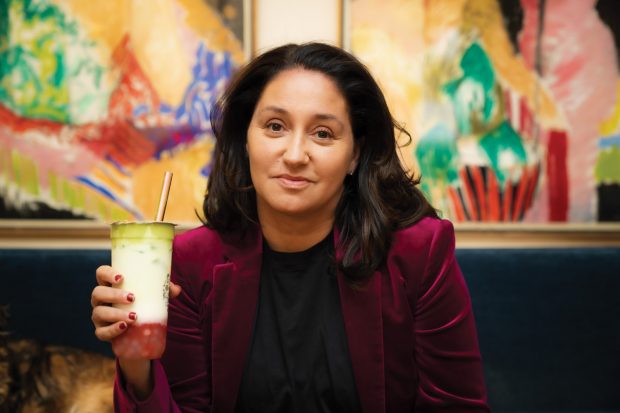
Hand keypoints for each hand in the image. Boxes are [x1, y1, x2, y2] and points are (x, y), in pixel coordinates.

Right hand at [91, 265, 181, 398]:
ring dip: (115, 314)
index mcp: (110, 284)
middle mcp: (100, 299)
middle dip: (114, 295)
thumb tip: (176, 289)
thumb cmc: (143, 303)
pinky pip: (101, 332)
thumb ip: (164, 290)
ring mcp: (98, 316)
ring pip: (98, 312)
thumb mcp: (153, 295)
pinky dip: (112, 330)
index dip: (107, 273)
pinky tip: (123, 327)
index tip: (121, 277)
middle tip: (132, 298)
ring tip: (133, 316)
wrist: (138, 330)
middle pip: (98, 292)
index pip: (101, 273)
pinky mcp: (101, 331)